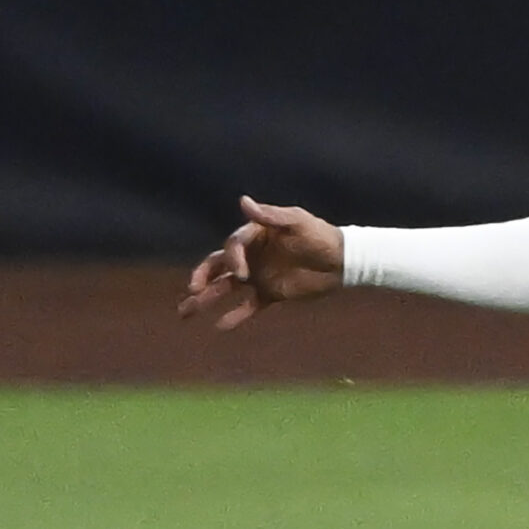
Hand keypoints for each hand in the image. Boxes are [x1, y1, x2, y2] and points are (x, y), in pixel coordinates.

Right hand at [180, 196, 343, 328]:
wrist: (343, 260)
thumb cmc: (320, 235)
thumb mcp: (296, 221)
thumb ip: (270, 215)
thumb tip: (243, 201)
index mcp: (254, 236)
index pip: (233, 247)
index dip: (233, 259)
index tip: (241, 272)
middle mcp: (251, 256)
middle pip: (218, 266)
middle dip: (202, 277)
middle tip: (192, 289)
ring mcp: (258, 276)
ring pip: (225, 287)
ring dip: (206, 299)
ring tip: (185, 312)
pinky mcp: (270, 294)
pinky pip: (249, 306)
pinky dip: (235, 316)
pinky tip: (220, 326)